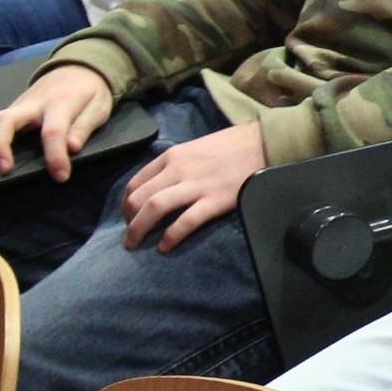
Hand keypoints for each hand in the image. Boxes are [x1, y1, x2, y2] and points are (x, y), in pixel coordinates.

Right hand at [0, 61, 116, 180]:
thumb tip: (73, 148)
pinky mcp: (7, 111)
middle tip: (2, 171)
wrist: (78, 67)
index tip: (60, 177)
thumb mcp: (99, 106)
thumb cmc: (90, 92)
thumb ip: (84, 127)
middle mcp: (31, 105)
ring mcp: (15, 107)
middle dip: (0, 146)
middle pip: (6, 121)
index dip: (56, 155)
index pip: (54, 131)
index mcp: (60, 104)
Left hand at [117, 116, 270, 249]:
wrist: (265, 143)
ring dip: (139, 229)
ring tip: (135, 244)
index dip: (126, 203)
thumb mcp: (195, 147)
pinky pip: (185, 222)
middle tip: (130, 235)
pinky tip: (165, 246)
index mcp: (172, 156)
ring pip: (154, 208)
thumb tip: (158, 185)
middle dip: (128, 220)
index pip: (135, 182)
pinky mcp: (214, 200)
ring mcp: (196, 185)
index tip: (129, 215)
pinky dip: (170, 236)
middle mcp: (178, 170)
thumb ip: (175, 164)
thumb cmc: (232, 145)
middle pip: (139, 198)